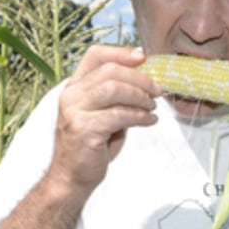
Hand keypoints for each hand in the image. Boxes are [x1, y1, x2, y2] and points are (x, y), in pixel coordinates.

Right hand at [49, 45, 161, 191]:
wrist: (73, 176)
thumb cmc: (93, 143)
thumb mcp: (105, 112)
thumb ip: (119, 94)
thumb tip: (148, 77)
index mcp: (75, 86)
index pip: (95, 55)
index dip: (121, 52)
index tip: (143, 57)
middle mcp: (71, 95)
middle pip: (110, 70)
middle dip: (140, 79)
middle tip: (157, 90)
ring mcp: (74, 111)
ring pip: (114, 89)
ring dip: (140, 97)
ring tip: (152, 107)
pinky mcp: (83, 130)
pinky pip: (119, 115)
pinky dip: (140, 116)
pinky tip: (149, 121)